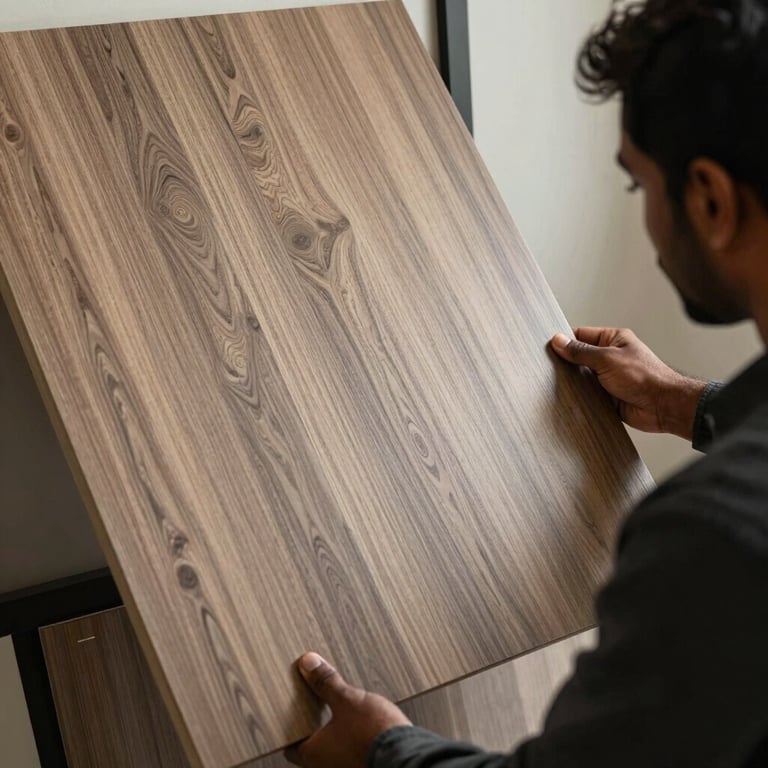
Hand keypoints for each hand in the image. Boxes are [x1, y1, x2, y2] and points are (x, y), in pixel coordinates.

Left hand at [285, 653, 411, 767]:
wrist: (406, 754)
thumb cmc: (374, 736)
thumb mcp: (347, 700)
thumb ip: (326, 682)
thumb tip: (308, 664)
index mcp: (314, 755)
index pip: (291, 746)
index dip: (288, 728)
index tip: (288, 711)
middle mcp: (327, 765)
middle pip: (311, 745)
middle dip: (312, 724)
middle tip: (313, 702)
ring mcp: (345, 765)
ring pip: (331, 746)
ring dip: (333, 729)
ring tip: (337, 706)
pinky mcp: (363, 762)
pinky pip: (349, 747)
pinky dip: (349, 734)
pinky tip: (358, 719)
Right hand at [551, 327, 706, 439]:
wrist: (663, 406)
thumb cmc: (645, 376)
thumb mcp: (607, 358)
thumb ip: (580, 351)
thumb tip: (559, 341)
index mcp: (612, 340)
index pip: (581, 335)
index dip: (564, 340)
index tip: (547, 346)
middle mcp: (609, 357)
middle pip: (578, 357)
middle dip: (565, 363)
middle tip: (546, 367)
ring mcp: (607, 377)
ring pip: (580, 377)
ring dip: (571, 381)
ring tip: (553, 383)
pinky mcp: (606, 396)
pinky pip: (586, 394)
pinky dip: (578, 396)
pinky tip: (566, 398)